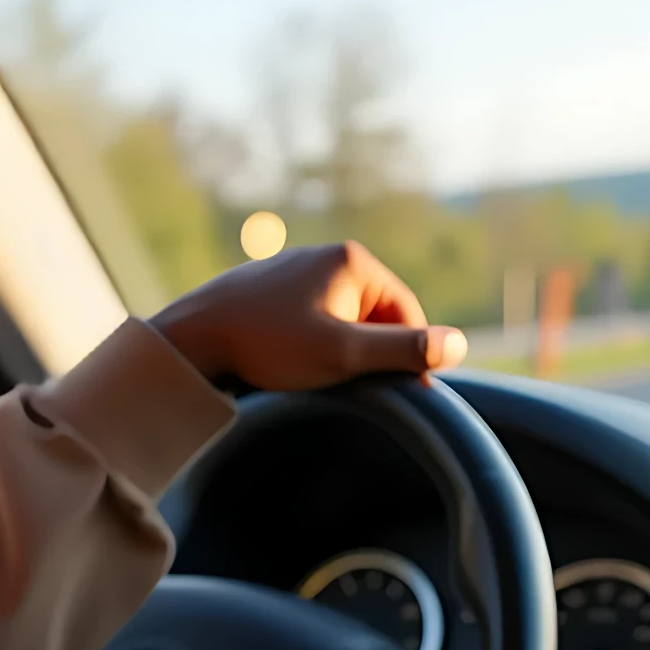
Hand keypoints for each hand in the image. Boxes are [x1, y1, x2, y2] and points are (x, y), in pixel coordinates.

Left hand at [152, 242, 467, 392]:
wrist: (191, 337)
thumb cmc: (268, 345)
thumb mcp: (344, 354)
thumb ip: (403, 350)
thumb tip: (459, 346)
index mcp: (353, 261)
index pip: (406, 314)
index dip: (411, 356)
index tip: (407, 394)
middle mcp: (325, 255)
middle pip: (374, 314)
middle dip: (370, 352)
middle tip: (354, 388)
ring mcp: (294, 268)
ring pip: (340, 317)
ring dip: (340, 350)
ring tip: (318, 377)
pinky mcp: (268, 287)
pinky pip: (308, 317)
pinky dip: (310, 342)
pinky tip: (291, 365)